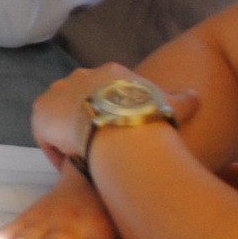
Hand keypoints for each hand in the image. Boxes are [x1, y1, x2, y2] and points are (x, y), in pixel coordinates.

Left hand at [27, 62, 199, 166]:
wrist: (116, 126)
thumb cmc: (146, 116)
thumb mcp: (168, 105)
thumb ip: (180, 100)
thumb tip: (196, 97)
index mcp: (112, 73)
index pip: (107, 91)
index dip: (111, 113)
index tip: (115, 132)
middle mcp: (82, 75)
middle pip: (82, 100)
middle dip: (89, 120)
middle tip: (98, 146)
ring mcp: (59, 92)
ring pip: (62, 116)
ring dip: (71, 134)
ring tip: (84, 158)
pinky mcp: (41, 111)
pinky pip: (46, 134)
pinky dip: (57, 150)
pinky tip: (71, 165)